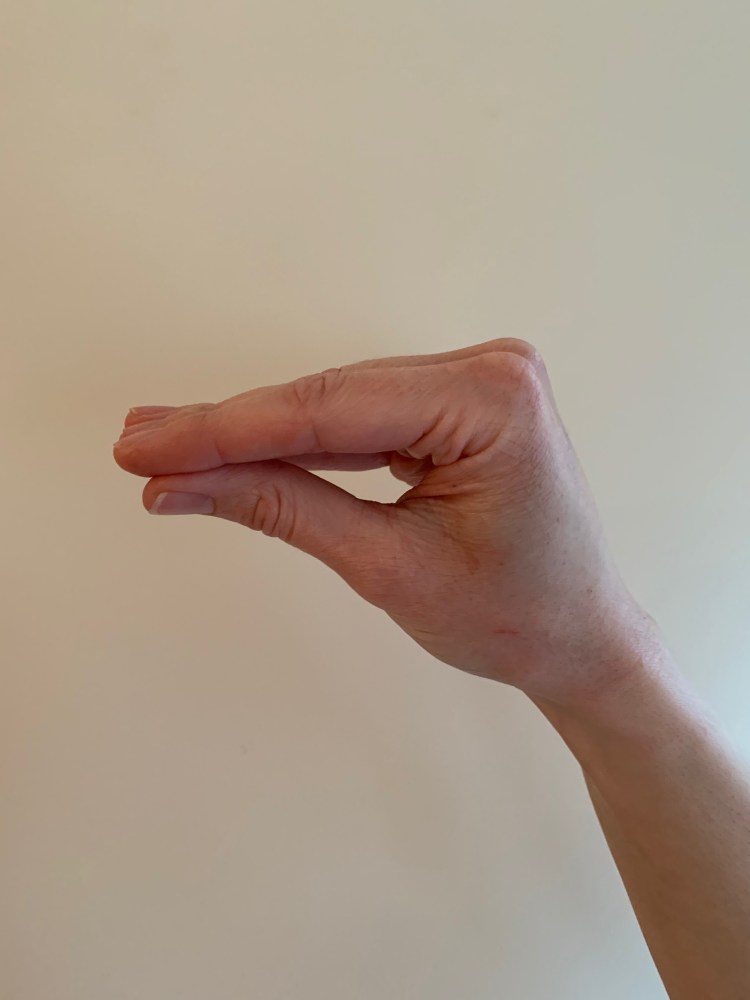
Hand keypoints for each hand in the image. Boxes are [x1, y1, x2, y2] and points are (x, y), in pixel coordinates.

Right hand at [113, 338, 657, 709]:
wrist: (581, 640)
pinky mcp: (460, 405)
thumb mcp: (388, 566)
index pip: (329, 410)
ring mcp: (477, 383)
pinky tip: (241, 448)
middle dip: (231, 430)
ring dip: (258, 434)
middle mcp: (490, 371)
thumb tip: (182, 483)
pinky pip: (366, 419)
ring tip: (170, 445)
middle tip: (139, 444)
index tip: (147, 446)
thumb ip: (283, 508)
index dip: (226, 430)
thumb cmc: (514, 617)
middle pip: (329, 400)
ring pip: (339, 406)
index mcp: (492, 400)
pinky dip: (304, 443)